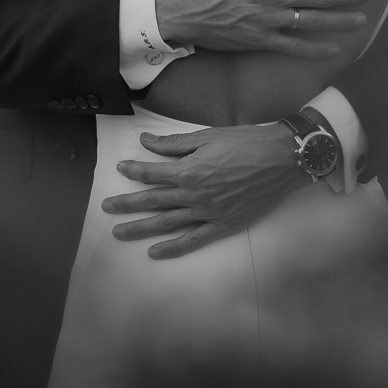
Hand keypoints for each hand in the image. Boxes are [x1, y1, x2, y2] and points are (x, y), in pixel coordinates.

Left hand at [102, 124, 307, 258]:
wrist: (281, 159)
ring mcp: (208, 212)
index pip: (152, 173)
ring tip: (119, 232)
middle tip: (106, 207)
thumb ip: (174, 143)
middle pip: (152, 201)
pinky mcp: (224, 225)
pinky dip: (173, 248)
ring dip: (140, 228)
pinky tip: (155, 251)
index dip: (134, 170)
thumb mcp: (207, 136)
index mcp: (189, 170)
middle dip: (126, 204)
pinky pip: (194, 240)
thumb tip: (147, 142)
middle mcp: (194, 194)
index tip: (120, 169)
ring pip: (167, 223)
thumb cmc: (246, 142)